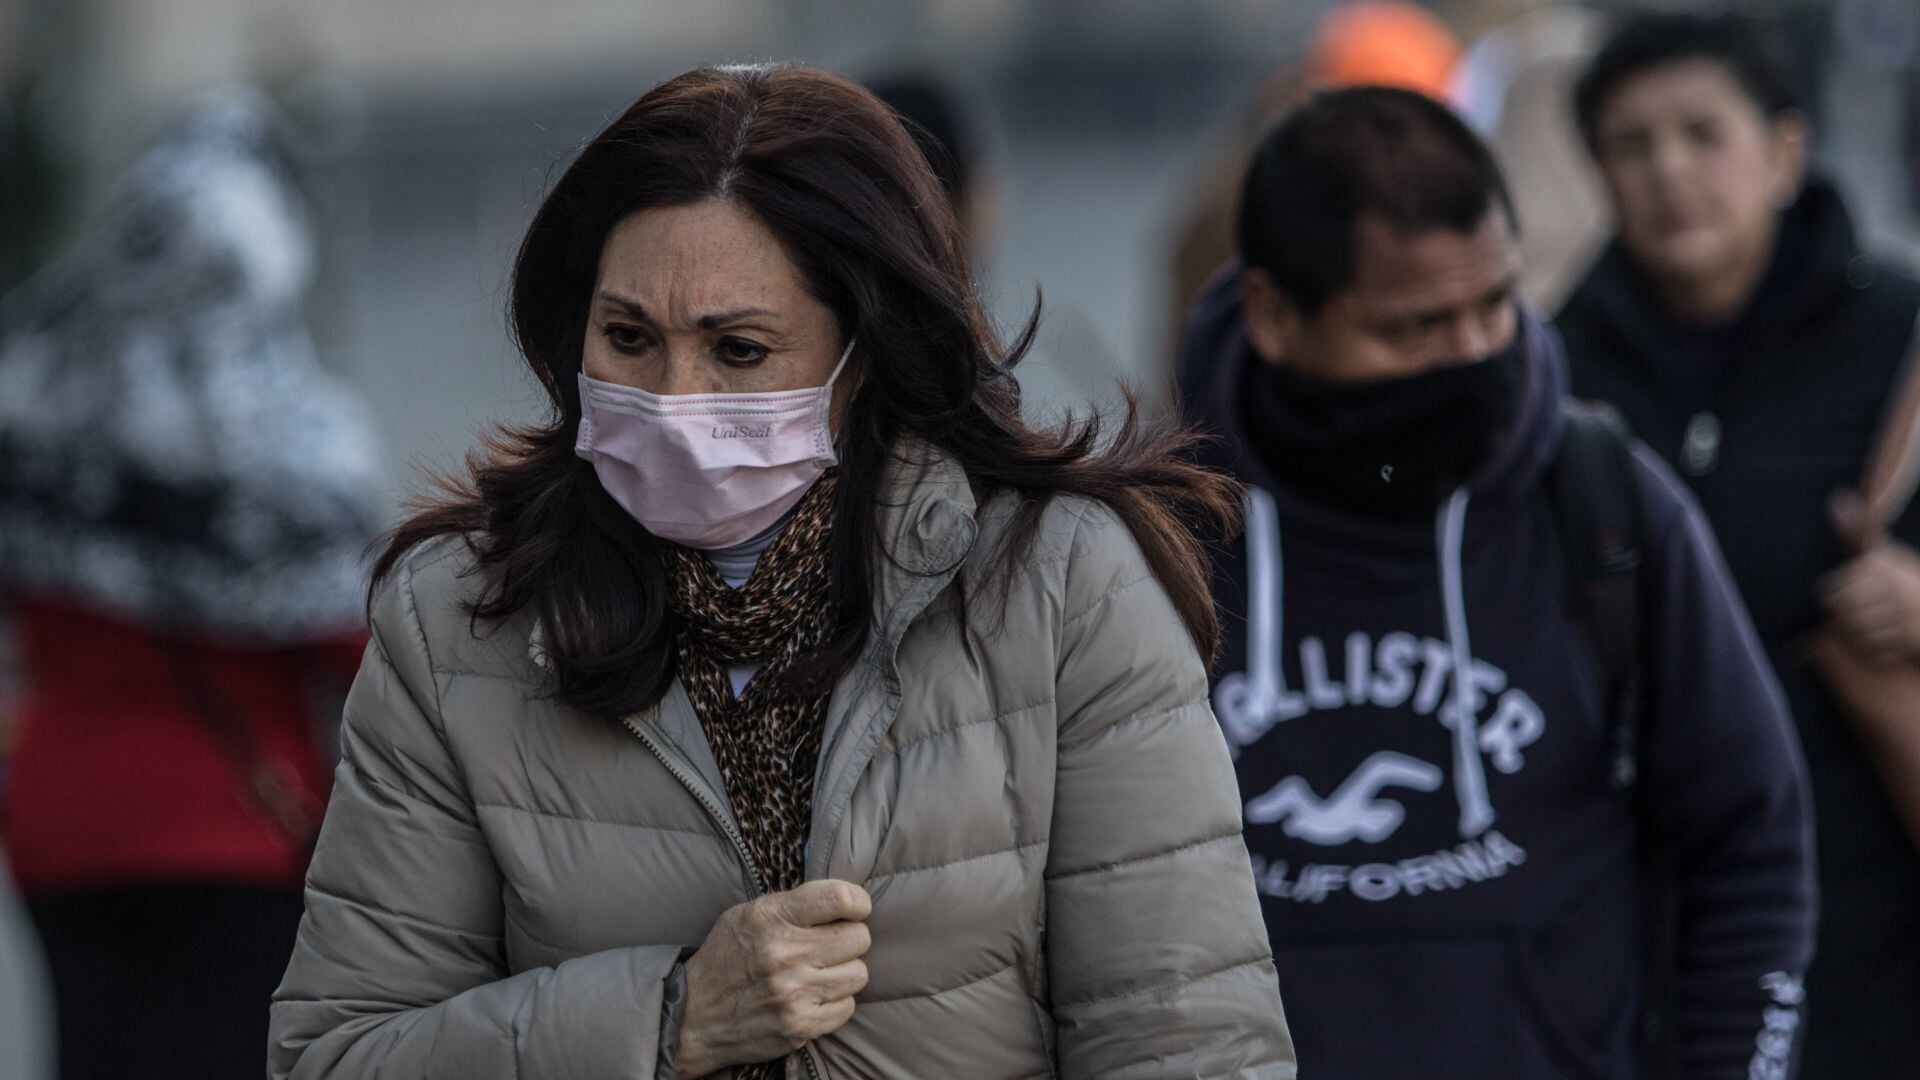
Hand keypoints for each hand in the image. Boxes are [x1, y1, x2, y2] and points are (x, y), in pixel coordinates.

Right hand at [674, 880, 872, 1077]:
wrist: (693, 1015)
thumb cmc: (728, 956)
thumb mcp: (749, 914)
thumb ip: (795, 904)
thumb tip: (846, 901)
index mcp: (771, 917)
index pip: (841, 899)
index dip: (858, 902)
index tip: (854, 909)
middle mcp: (785, 954)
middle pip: (859, 938)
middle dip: (848, 939)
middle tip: (829, 945)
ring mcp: (794, 993)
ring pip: (858, 973)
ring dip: (844, 972)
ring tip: (819, 972)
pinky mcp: (800, 1026)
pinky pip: (847, 1006)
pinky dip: (835, 1002)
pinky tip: (812, 996)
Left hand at [1821, 491, 1919, 665]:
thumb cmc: (1903, 580)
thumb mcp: (1883, 552)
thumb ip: (1857, 531)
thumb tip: (1838, 497)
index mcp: (1881, 566)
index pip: (1830, 589)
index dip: (1832, 595)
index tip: (1842, 594)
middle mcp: (1894, 589)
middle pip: (1839, 613)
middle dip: (1840, 616)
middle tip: (1850, 614)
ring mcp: (1905, 617)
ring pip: (1854, 635)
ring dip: (1854, 636)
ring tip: (1863, 627)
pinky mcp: (1910, 642)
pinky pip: (1872, 653)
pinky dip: (1870, 652)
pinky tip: (1877, 642)